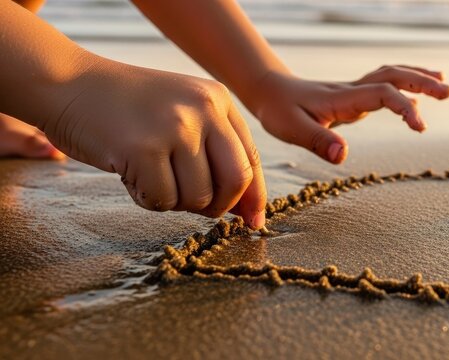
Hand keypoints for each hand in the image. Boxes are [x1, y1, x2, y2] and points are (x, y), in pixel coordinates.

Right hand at [43, 55, 265, 227]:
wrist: (68, 83)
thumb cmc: (127, 108)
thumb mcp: (181, 115)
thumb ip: (216, 153)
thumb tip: (247, 211)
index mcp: (218, 99)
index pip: (250, 158)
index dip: (253, 196)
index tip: (252, 221)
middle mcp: (203, 109)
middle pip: (235, 180)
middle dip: (220, 205)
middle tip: (195, 205)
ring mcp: (174, 127)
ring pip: (198, 197)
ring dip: (174, 201)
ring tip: (149, 175)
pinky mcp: (143, 149)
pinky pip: (162, 201)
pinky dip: (147, 199)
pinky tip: (130, 175)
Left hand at [250, 65, 448, 163]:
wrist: (269, 91)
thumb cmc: (279, 111)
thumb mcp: (292, 129)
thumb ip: (319, 141)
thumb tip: (344, 156)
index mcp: (343, 99)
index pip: (383, 94)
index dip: (405, 107)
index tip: (420, 128)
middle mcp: (353, 91)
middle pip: (393, 77)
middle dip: (422, 83)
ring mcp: (354, 91)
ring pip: (391, 75)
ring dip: (418, 78)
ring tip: (444, 84)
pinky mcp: (353, 96)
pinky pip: (385, 84)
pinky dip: (404, 83)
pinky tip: (415, 92)